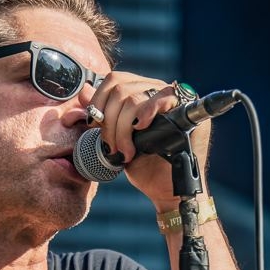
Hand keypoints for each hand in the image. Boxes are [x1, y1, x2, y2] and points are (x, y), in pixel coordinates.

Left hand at [86, 73, 210, 206]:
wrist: (165, 189)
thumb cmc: (143, 165)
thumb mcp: (115, 138)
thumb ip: (102, 115)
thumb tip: (83, 92)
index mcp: (140, 92)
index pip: (115, 80)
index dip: (99, 100)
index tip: (94, 125)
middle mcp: (157, 90)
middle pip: (121, 89)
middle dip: (109, 122)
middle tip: (111, 147)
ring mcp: (173, 98)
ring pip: (134, 98)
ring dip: (123, 128)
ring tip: (126, 151)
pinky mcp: (186, 109)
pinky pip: (163, 98)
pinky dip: (147, 111)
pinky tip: (141, 127)